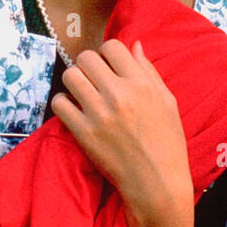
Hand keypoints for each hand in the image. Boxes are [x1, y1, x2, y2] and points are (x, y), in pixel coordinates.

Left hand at [50, 40, 191, 222]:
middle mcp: (119, 94)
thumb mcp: (167, 101)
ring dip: (75, 81)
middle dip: (89, 65)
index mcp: (142, 84)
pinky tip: (75, 110)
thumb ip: (149, 71)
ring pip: (70, 76)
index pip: (113, 46)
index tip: (110, 65)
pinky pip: (59, 103)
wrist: (157, 180)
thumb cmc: (167, 140)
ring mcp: (99, 113)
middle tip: (94, 79)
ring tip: (83, 93)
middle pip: (86, 58)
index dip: (108, 53)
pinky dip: (63, 103)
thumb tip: (134, 45)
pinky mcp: (83, 132)